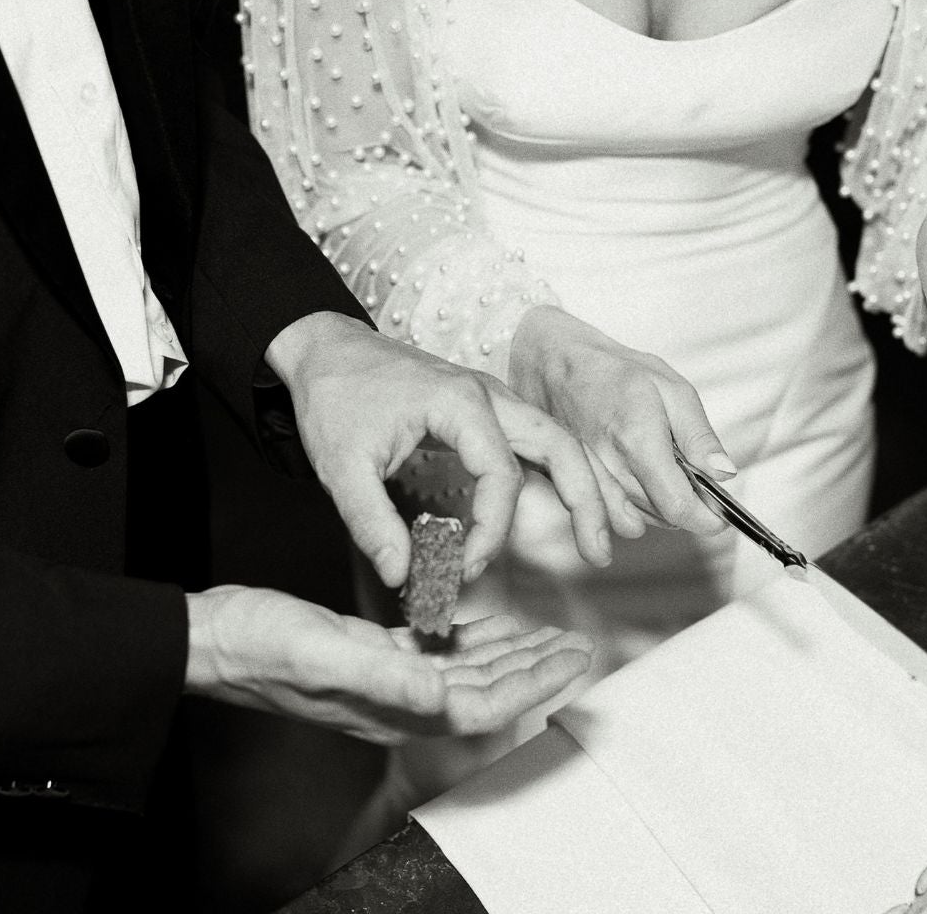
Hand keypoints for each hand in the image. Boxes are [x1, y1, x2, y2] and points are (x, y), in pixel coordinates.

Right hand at [184, 586, 593, 743]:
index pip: (484, 703)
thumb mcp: (324, 650)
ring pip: (465, 672)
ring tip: (546, 633)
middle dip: (533, 667)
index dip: (534, 682)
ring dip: (508, 654)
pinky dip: (469, 639)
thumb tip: (441, 690)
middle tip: (576, 642)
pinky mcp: (371, 657)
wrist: (215, 640)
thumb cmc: (262, 645)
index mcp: (395, 705)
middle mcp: (397, 700)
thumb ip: (385, 671)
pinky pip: (435, 654)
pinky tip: (485, 623)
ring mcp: (385, 681)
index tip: (573, 658)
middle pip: (484, 691)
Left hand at [265, 312, 606, 587]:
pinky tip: (565, 505)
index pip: (501, 476)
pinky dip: (557, 472)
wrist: (326, 351)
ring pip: (558, 439)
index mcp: (460, 402)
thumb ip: (372, 525)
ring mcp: (492, 399)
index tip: (465, 567)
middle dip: (587, 498)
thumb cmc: (335, 397)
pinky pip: (536, 440)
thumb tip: (403, 576)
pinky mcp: (486, 410)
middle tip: (600, 551)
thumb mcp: (341, 467)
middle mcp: (489, 395)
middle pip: (561, 445)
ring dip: (582, 484)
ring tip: (597, 536)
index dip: (490, 531)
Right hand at [509, 306, 729, 550]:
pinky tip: (637, 485)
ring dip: (659, 511)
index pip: (678, 506)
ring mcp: (588, 483)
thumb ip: (699, 435)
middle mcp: (610, 470)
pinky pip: (613, 519)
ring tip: (663, 477)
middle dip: (687, 508)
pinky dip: (632, 512)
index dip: (707, 518)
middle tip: (693, 481)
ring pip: (638, 523)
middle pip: (662, 518)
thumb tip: (725, 474)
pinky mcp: (574, 489)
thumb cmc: (613, 372)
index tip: (720, 514)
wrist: (553, 366)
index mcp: (638, 441)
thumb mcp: (670, 388)